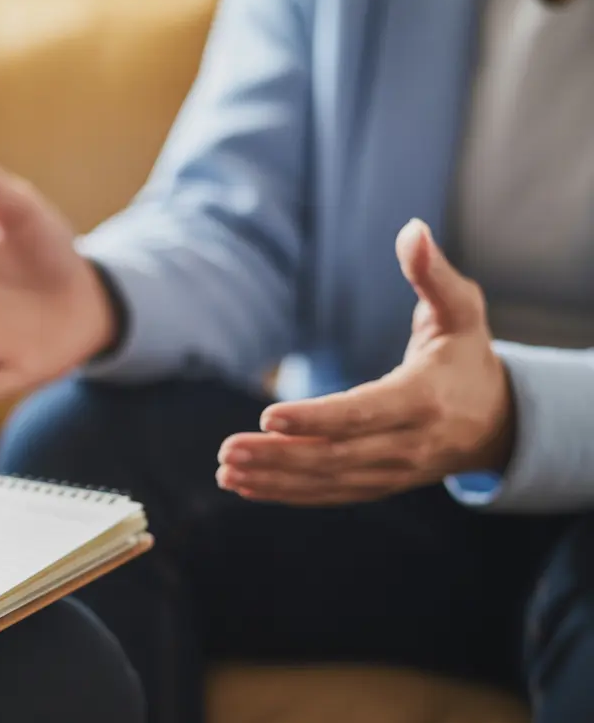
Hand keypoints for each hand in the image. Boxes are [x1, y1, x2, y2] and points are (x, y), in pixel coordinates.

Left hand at [216, 219, 515, 505]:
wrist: (497, 421)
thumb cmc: (467, 355)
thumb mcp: (460, 311)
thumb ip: (432, 274)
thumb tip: (412, 229)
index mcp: (424, 400)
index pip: (363, 414)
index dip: (316, 418)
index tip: (267, 415)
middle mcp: (408, 445)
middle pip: (335, 456)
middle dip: (278, 455)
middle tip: (226, 449)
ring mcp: (392, 473)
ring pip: (326, 480)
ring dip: (272, 478)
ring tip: (225, 470)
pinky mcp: (377, 485)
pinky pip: (328, 494)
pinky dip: (285, 493)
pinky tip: (244, 485)